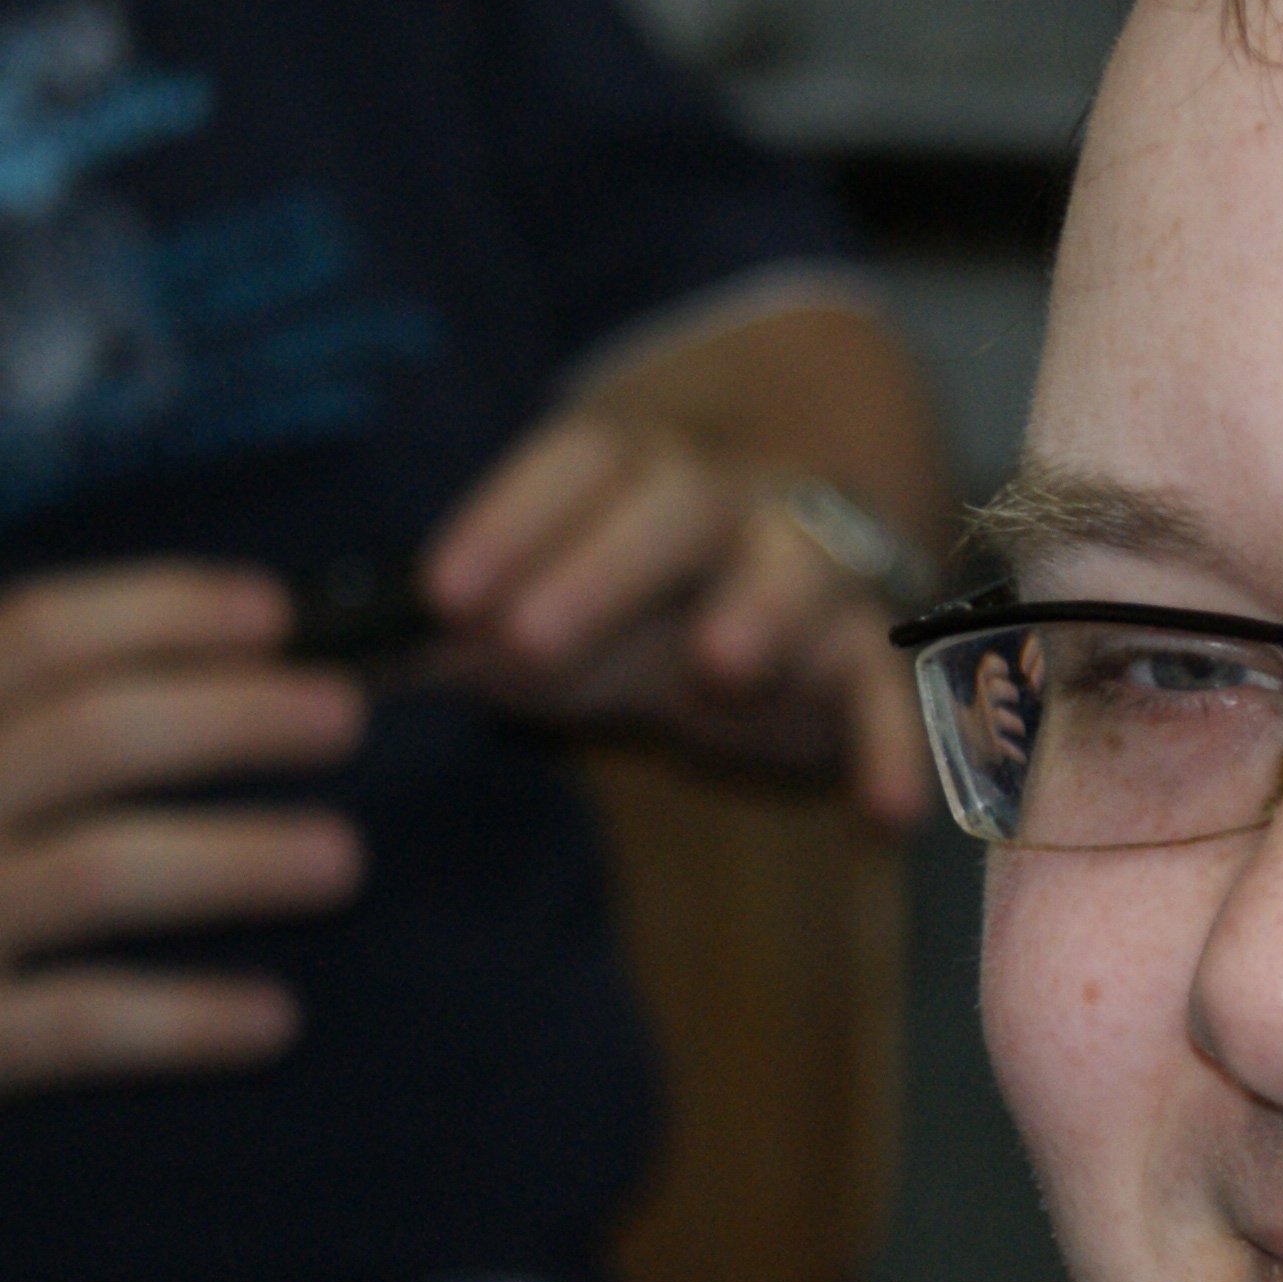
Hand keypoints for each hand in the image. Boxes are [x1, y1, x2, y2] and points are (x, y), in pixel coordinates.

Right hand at [0, 565, 367, 1243]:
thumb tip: (160, 671)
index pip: (35, 634)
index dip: (166, 610)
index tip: (275, 611)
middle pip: (93, 735)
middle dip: (237, 715)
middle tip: (344, 716)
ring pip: (104, 873)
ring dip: (240, 860)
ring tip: (338, 859)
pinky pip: (82, 1025)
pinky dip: (190, 1019)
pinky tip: (271, 1018)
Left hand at [419, 410, 931, 822]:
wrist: (811, 519)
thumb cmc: (640, 578)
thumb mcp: (559, 586)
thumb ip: (485, 627)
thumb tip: (382, 664)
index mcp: (641, 465)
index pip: (576, 463)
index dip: (507, 520)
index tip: (438, 596)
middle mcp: (735, 498)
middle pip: (679, 506)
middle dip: (604, 570)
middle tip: (528, 642)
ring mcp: (816, 570)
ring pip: (804, 569)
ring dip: (765, 612)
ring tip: (723, 666)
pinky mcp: (873, 658)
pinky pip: (896, 693)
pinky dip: (900, 750)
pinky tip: (886, 817)